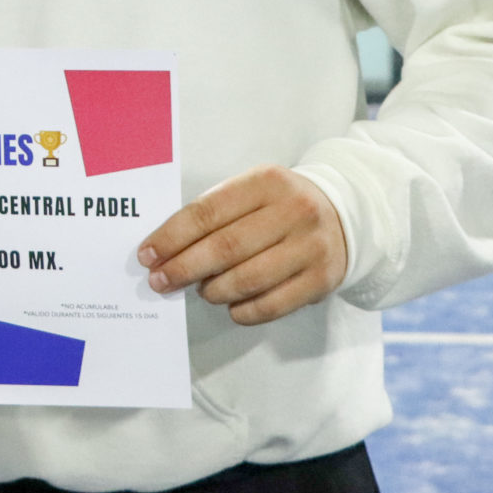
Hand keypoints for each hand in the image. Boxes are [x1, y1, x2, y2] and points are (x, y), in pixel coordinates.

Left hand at [138, 164, 347, 326]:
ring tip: (200, 291)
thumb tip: (167, 249)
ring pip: (248, 278)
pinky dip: (243, 311)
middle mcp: (293, 211)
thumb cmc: (280, 206)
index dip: (172, 237)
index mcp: (266, 182)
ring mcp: (311, 246)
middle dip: (184, 268)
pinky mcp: (322, 279)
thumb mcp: (252, 192)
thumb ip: (216, 213)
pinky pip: (273, 304)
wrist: (344, 217)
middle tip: (160, 282)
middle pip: (225, 247)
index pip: (207, 211)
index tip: (147, 255)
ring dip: (213, 290)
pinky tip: (230, 307)